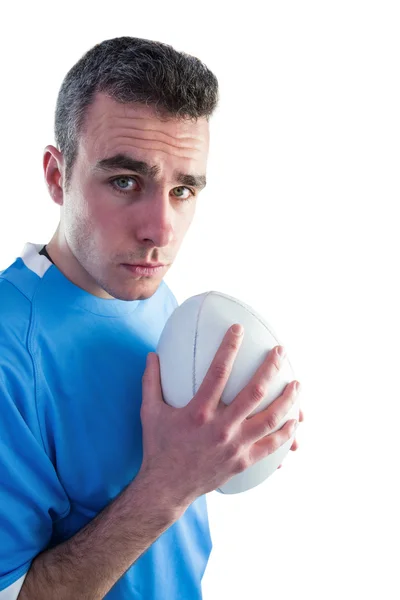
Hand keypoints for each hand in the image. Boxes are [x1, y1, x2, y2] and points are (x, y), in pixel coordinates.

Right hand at [140, 325, 300, 506]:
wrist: (166, 487)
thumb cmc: (158, 447)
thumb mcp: (150, 412)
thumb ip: (151, 382)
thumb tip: (152, 354)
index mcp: (199, 412)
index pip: (218, 372)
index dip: (230, 347)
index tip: (238, 329)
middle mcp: (221, 428)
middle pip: (255, 392)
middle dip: (271, 368)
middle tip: (280, 352)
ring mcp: (235, 446)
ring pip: (270, 419)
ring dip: (287, 399)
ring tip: (296, 384)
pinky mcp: (243, 461)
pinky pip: (271, 446)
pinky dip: (286, 433)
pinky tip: (295, 420)